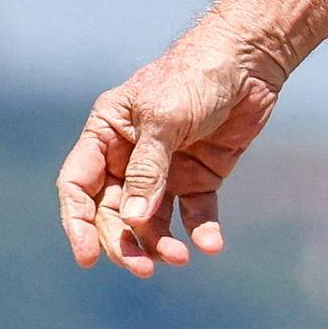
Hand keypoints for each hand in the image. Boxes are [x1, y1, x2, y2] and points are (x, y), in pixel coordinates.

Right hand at [59, 26, 280, 276]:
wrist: (249, 60)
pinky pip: (194, 214)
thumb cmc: (195, 76)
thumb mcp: (164, 120)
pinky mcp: (199, 177)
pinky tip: (210, 246)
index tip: (87, 257)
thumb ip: (147, 171)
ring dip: (160, 244)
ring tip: (181, 258)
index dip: (77, 224)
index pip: (77, 187)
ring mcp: (164, 170)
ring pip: (151, 222)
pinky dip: (201, 232)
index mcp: (105, 135)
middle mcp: (128, 156)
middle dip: (124, 243)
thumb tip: (130, 220)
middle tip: (144, 268)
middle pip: (112, 213)